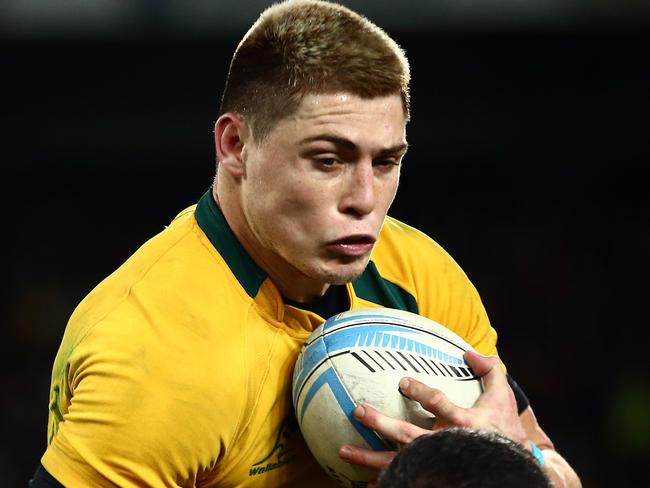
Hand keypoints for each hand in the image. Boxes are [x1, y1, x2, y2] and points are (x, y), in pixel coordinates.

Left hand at [338, 350, 528, 471]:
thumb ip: (488, 371)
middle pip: (407, 434)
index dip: (418, 392)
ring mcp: (437, 463)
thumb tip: (468, 351)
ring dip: (369, 457)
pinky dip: (386, 481)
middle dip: (380, 423)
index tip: (402, 382)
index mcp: (463, 422)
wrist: (515, 469)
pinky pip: (405, 480)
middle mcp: (446, 445)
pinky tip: (366, 483)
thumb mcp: (503, 397)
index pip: (436, 403)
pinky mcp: (434, 476)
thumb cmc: (504, 430)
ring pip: (398, 461)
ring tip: (344, 450)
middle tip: (357, 410)